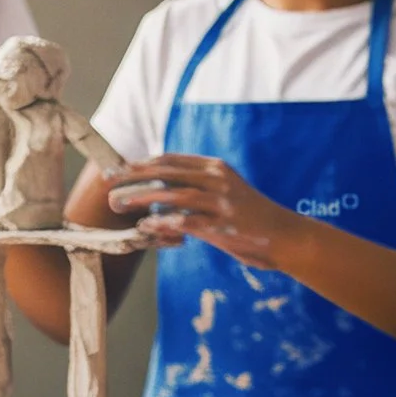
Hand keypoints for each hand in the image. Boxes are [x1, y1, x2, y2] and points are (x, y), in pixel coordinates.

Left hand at [104, 154, 304, 269]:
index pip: (171, 160)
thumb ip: (197, 188)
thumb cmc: (252, 217)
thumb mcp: (226, 192)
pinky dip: (162, 223)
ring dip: (142, 197)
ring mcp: (221, 203)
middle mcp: (218, 180)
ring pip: (173, 194)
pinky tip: (145, 227)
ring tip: (118, 202)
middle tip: (109, 181)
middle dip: (134, 175)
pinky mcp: (224, 226)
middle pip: (167, 172)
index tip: (118, 169)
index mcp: (216, 168)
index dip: (141, 163)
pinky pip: (186, 222)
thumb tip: (158, 195)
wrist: (286, 236)